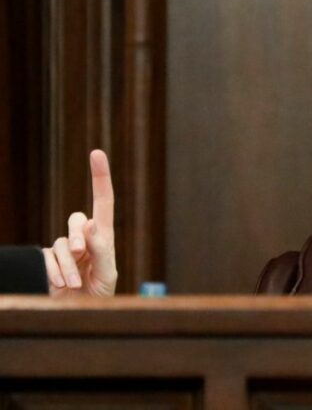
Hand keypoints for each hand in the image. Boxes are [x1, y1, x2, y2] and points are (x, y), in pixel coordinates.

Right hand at [42, 150, 117, 296]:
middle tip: (82, 253)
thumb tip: (91, 226)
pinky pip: (49, 258)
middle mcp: (83, 238)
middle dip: (79, 235)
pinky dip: (57, 272)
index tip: (97, 153)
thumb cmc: (100, 294)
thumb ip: (101, 250)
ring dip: (70, 265)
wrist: (82, 313)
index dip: (100, 177)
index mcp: (103, 237)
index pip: (103, 202)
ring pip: (62, 243)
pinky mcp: (48, 260)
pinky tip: (62, 285)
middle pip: (76, 219)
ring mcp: (63, 249)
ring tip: (75, 284)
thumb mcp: (107, 274)